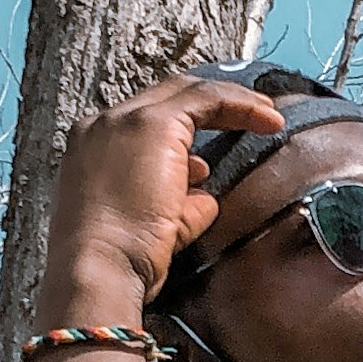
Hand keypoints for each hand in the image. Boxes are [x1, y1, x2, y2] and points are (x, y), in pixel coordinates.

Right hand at [35, 72, 285, 324]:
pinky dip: (240, 106)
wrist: (100, 268)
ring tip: (268, 118)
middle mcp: (104, 125)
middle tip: (255, 115)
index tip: (222, 136)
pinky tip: (269, 121)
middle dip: (213, 103)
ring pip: (188, 93)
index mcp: (93, 149)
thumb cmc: (121, 261)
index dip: (188, 123)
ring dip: (232, 102)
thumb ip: (179, 202)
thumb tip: (204, 195)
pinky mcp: (153, 124)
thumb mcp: (155, 223)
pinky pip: (206, 100)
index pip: (147, 121)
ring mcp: (126, 120)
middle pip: (167, 98)